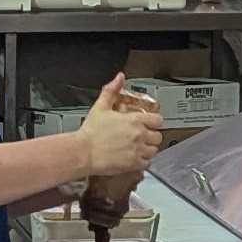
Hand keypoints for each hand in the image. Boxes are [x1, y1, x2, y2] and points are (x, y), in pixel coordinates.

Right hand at [78, 74, 164, 191]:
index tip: (149, 124)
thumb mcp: (101, 106)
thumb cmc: (91, 130)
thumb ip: (112, 90)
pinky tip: (135, 158)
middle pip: (158, 137)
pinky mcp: (134, 164)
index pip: (158, 121)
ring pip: (154, 151)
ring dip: (148, 149)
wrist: (83, 152)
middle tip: (142, 137)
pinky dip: (143, 161)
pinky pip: (148, 163)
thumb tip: (120, 77)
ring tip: (139, 148)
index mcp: (135, 120)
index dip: (154, 122)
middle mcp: (140, 135)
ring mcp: (138, 151)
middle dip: (151, 136)